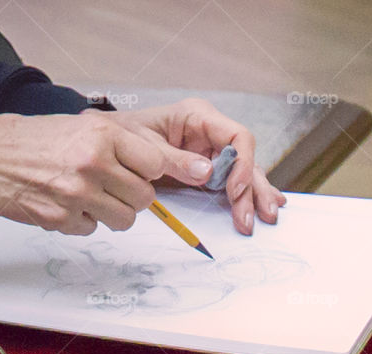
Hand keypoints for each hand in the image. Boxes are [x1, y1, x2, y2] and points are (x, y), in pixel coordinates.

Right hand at [0, 112, 165, 234]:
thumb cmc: (30, 140)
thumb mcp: (79, 125)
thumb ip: (116, 144)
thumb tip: (149, 167)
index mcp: (102, 135)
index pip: (155, 164)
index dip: (149, 172)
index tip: (139, 173)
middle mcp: (93, 164)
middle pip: (144, 197)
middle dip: (133, 197)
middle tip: (116, 190)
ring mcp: (78, 194)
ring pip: (125, 220)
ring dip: (113, 213)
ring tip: (93, 199)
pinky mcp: (62, 219)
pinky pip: (92, 228)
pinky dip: (83, 220)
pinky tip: (67, 204)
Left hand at [93, 98, 286, 234]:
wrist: (105, 142)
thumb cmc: (122, 135)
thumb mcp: (144, 146)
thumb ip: (175, 160)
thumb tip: (207, 173)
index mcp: (198, 116)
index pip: (236, 136)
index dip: (242, 164)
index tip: (234, 190)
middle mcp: (211, 133)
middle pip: (244, 158)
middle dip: (254, 186)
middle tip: (258, 214)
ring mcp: (211, 152)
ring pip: (243, 172)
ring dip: (254, 195)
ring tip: (266, 217)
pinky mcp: (206, 170)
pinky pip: (231, 183)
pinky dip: (245, 196)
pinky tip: (262, 207)